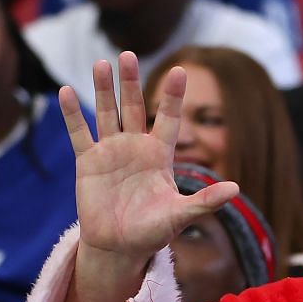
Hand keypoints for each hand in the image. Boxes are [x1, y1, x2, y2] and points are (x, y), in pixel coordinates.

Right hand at [59, 53, 238, 271]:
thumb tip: (236, 188)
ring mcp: (111, 152)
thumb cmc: (153, 232)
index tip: (180, 71)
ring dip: (103, 90)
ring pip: (106, 113)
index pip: (168, 119)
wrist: (120, 247)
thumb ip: (205, 200)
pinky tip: (66, 91)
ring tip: (101, 63)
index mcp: (160, 155)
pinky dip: (72, 114)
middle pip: (134, 108)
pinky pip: (79, 133)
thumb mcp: (180, 215)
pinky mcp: (88, 162)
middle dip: (131, 82)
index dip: (173, 97)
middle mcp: (136, 147)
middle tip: (128, 54)